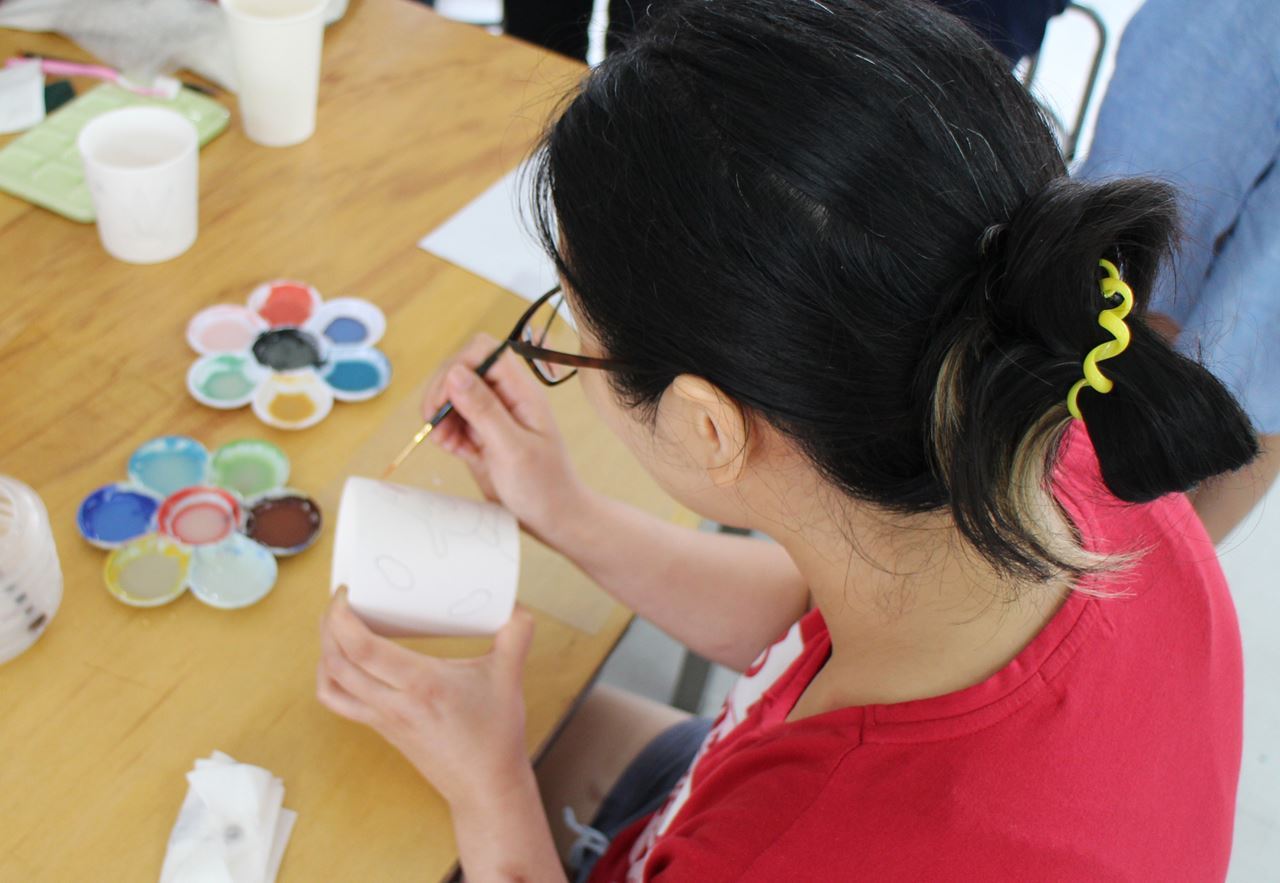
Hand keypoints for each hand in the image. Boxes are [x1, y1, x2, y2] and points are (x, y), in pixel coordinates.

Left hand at [316, 588, 535, 809]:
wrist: (485, 786)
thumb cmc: (495, 734)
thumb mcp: (509, 677)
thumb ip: (516, 634)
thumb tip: (517, 601)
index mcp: (422, 686)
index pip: (363, 650)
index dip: (342, 617)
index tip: (347, 591)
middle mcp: (394, 704)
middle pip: (337, 661)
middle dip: (328, 624)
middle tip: (341, 597)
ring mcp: (382, 719)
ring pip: (330, 683)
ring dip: (324, 650)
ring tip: (336, 623)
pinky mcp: (380, 728)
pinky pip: (338, 701)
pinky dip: (329, 677)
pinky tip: (339, 660)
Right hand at [422, 333, 589, 548]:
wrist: (554, 520)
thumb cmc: (544, 487)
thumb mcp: (512, 449)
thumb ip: (484, 410)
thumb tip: (455, 372)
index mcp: (521, 392)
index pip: (483, 352)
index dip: (457, 367)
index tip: (444, 400)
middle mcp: (506, 398)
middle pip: (462, 369)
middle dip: (442, 393)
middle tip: (435, 424)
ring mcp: (493, 416)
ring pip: (454, 396)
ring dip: (441, 415)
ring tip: (444, 442)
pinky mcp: (482, 435)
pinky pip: (454, 421)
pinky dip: (445, 432)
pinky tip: (452, 450)